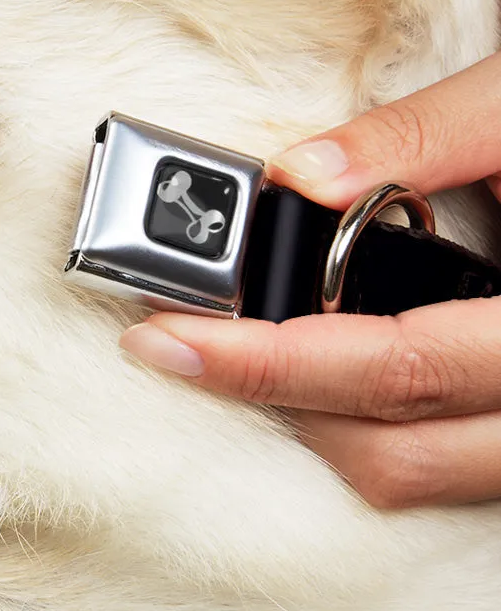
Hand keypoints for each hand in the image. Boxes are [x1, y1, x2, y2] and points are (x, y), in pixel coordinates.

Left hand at [120, 51, 500, 508]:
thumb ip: (421, 137)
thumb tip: (299, 175)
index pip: (396, 367)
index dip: (269, 362)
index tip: (168, 338)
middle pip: (392, 450)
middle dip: (269, 399)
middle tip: (178, 343)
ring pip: (415, 473)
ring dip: (313, 421)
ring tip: (238, 352)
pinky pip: (442, 465)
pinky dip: (368, 425)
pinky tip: (321, 366)